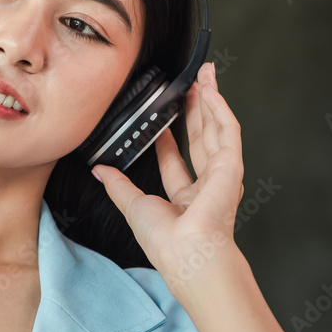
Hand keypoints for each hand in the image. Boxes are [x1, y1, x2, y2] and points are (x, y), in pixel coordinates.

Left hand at [92, 62, 244, 285]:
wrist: (189, 256)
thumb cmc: (167, 243)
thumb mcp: (133, 206)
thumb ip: (118, 186)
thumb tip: (99, 170)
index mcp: (187, 199)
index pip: (178, 160)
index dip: (169, 138)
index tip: (161, 120)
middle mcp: (208, 185)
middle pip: (201, 137)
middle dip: (195, 110)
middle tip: (190, 84)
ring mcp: (222, 175)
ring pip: (217, 128)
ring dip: (211, 100)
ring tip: (205, 75)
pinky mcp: (232, 166)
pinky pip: (228, 130)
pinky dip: (219, 107)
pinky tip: (211, 89)